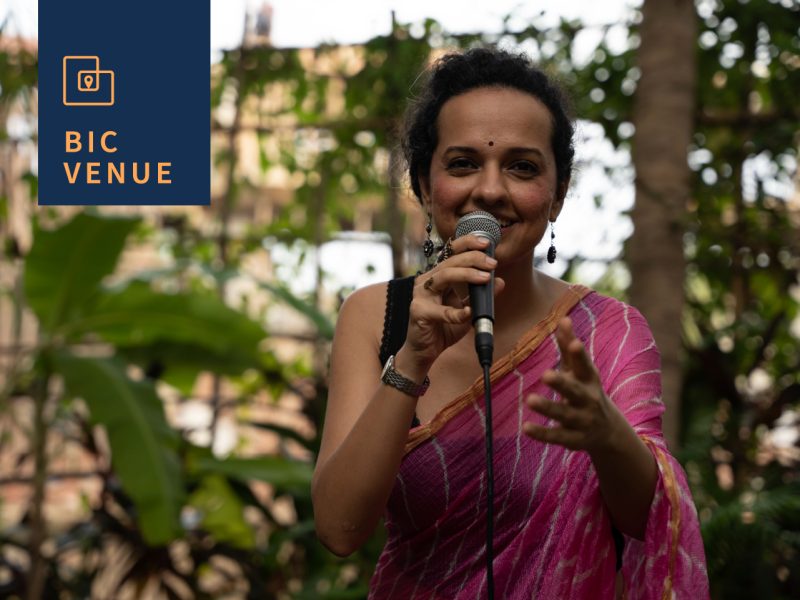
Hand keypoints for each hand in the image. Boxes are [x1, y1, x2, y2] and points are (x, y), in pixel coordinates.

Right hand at [399, 235, 504, 372]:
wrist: (425, 352)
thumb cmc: (443, 328)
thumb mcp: (467, 310)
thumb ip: (480, 296)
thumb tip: (500, 281)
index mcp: (437, 277)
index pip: (451, 253)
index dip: (467, 244)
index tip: (486, 243)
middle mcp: (427, 281)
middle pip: (449, 261)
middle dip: (473, 259)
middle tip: (492, 263)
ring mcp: (420, 295)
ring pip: (443, 276)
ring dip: (466, 275)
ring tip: (485, 278)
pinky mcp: (419, 312)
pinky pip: (441, 311)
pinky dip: (457, 312)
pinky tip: (469, 313)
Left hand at [522, 317, 622, 452]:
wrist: (609, 430)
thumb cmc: (587, 390)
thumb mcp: (580, 370)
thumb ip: (569, 345)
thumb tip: (563, 318)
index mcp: (589, 380)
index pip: (584, 365)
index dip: (579, 354)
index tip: (574, 343)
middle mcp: (587, 400)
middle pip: (575, 391)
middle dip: (562, 383)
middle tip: (546, 374)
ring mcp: (582, 420)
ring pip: (564, 414)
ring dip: (548, 407)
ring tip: (530, 399)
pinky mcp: (574, 439)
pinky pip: (557, 436)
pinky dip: (542, 433)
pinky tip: (526, 428)